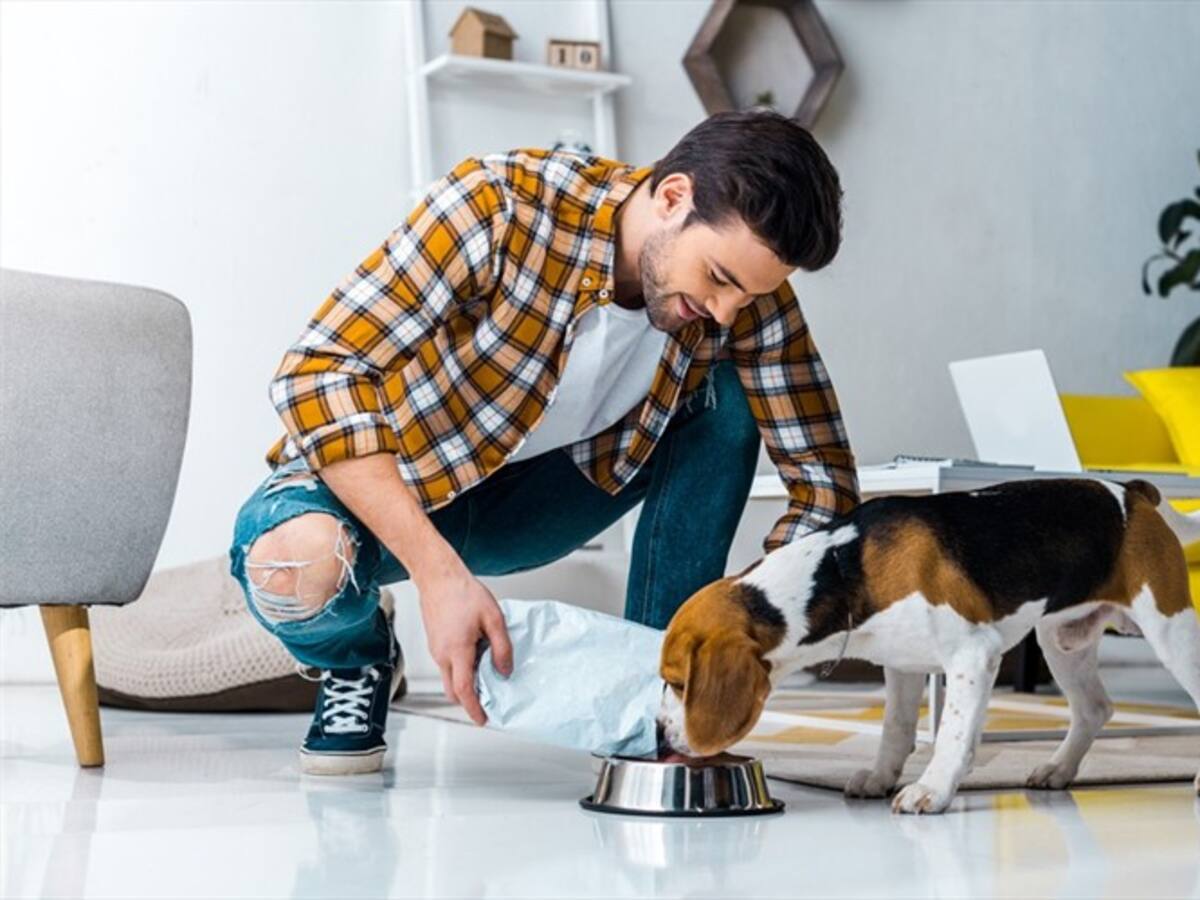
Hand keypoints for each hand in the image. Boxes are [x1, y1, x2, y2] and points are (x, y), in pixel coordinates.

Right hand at [416, 566, 512, 724]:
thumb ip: (502, 648)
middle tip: (488, 702)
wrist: (438, 577)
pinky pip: (446, 665)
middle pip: (453, 691)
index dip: (474, 709)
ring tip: (486, 676)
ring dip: (465, 684)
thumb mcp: (493, 619)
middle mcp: (441, 654)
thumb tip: (505, 671)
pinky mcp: (434, 642)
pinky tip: (475, 656)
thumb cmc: (463, 593)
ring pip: (449, 678)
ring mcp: (435, 649)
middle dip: (469, 702)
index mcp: (456, 651)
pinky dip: (460, 670)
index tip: (483, 719)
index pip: (464, 691)